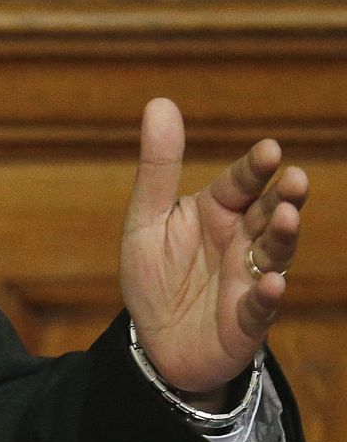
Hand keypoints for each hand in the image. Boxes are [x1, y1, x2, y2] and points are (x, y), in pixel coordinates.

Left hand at [120, 98, 305, 398]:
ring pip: (274, 254)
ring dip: (282, 236)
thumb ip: (157, 165)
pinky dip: (268, 294)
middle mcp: (241, 241)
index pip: (239, 183)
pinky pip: (261, 306)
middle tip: (294, 178)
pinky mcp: (247, 320)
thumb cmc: (155, 274)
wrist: (155, 340)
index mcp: (216, 212)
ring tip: (284, 215)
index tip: (270, 149)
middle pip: (267, 213)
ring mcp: (249, 279)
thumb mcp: (147, 217)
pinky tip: (272, 282)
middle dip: (282, 196)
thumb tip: (160, 101)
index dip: (254, 168)